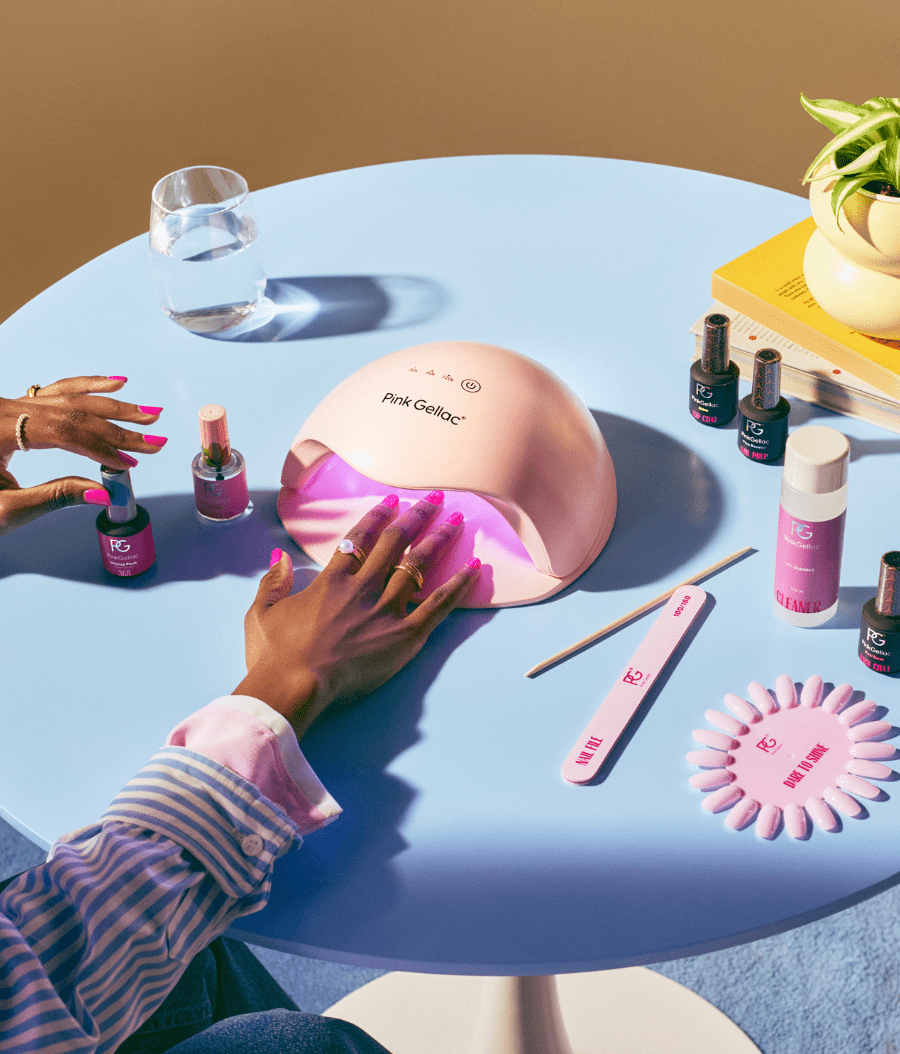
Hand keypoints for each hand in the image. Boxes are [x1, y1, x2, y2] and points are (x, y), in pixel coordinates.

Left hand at [0, 376, 165, 535]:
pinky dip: (88, 386)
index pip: (67, 432)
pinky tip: (114, 381)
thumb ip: (55, 498)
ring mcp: (10, 405)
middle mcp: (5, 408)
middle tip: (156, 439)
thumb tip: (102, 492)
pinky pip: (57, 391)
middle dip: (120, 427)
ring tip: (148, 414)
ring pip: (71, 398)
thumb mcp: (5, 510)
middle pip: (76, 411)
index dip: (103, 448)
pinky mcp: (14, 409)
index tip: (132, 463)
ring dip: (113, 406)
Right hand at [236, 492, 479, 737]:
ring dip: (439, 540)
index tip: (391, 501)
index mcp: (331, 580)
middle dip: (417, 517)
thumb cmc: (274, 654)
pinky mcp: (404, 636)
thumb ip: (273, 582)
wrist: (292, 685)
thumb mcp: (261, 612)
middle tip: (435, 499)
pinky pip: (438, 606)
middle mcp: (363, 587)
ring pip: (418, 565)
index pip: (359, 539)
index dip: (377, 517)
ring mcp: (385, 610)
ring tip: (457, 521)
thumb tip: (280, 557)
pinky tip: (475, 569)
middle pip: (395, 543)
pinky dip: (458, 586)